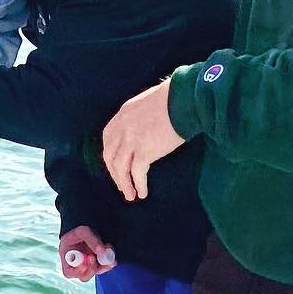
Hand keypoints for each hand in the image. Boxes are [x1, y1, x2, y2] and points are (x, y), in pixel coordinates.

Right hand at [59, 226, 115, 282]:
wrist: (85, 227)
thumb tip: (102, 250)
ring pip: (96, 272)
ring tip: (107, 250)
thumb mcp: (82, 231)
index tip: (85, 265)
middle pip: (84, 276)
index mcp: (67, 259)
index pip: (69, 272)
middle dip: (92, 269)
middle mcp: (77, 266)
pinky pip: (104, 267)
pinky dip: (109, 261)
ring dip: (104, 264)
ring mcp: (88, 266)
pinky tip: (110, 251)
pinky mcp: (97, 264)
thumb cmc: (79, 232)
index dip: (77, 271)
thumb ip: (91, 240)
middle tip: (95, 258)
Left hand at [102, 79, 184, 201]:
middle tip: (121, 185)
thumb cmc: (174, 99)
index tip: (115, 165)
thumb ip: (140, 118)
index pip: (108, 138)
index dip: (110, 154)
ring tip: (130, 195)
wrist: (184, 99)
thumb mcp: (148, 104)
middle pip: (110, 156)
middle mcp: (122, 128)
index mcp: (123, 114)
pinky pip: (137, 174)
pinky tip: (142, 193)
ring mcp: (131, 140)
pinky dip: (138, 185)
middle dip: (114, 173)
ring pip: (120, 168)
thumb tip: (146, 131)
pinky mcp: (144, 152)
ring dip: (124, 184)